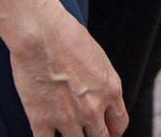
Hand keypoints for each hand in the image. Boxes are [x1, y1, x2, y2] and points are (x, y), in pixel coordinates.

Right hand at [8, 10, 127, 136]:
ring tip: (67, 132)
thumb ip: (101, 82)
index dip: (113, 131)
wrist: (41, 33)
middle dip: (96, 136)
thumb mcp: (98, 58)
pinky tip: (46, 135)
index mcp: (110, 90)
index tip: (107, 131)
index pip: (119, 123)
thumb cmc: (67, 36)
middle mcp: (93, 109)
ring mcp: (68, 118)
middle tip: (88, 134)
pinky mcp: (42, 120)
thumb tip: (97, 94)